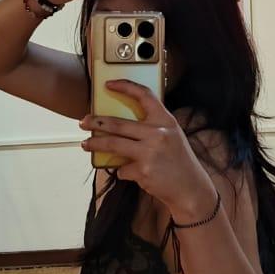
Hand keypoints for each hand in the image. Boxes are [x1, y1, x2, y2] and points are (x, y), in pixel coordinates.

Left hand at [79, 80, 216, 221]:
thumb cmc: (179, 162)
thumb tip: (121, 126)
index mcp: (166, 121)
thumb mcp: (172, 137)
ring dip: (95, 144)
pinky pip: (122, 168)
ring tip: (85, 144)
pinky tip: (130, 173)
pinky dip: (122, 171)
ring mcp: (150, 152)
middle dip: (96, 122)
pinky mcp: (142, 170)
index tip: (109, 84)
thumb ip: (153, 128)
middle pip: (118, 124)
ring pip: (113, 144)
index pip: (144, 96)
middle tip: (84, 121)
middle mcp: (158, 133)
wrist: (190, 189)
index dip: (125, 87)